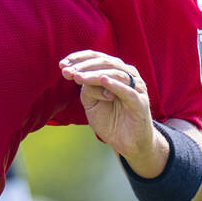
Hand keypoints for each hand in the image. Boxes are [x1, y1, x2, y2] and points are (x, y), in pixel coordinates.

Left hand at [59, 50, 164, 176]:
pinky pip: (126, 91)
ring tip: (78, 77)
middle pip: (105, 62)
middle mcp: (127, 75)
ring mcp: (136, 87)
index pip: (97, 57)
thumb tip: (78, 75)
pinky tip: (103, 80)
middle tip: (67, 71)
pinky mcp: (140, 102)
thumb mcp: (92, 102)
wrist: (128, 143)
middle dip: (83, 66)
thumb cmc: (110, 119)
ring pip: (114, 73)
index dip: (79, 58)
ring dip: (94, 74)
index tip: (62, 64)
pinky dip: (114, 84)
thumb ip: (87, 88)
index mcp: (115, 71)